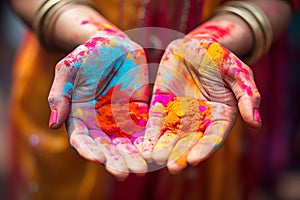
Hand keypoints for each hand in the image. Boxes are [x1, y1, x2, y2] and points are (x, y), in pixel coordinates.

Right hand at [48, 30, 148, 179]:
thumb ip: (60, 95)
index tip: (98, 159)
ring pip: (126, 144)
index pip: (82, 139)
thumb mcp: (68, 70)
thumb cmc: (88, 54)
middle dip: (115, 161)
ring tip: (142, 168)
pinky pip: (144, 130)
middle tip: (125, 173)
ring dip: (133, 157)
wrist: (114, 45)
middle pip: (106, 148)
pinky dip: (148, 142)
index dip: (88, 150)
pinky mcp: (137, 114)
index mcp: (79, 116)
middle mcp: (99, 123)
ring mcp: (119, 120)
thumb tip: (53, 124)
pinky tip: (155, 152)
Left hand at [142, 36, 260, 172]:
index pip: (214, 136)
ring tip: (156, 159)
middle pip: (191, 140)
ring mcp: (179, 114)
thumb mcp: (237, 72)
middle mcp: (200, 119)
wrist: (194, 46)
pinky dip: (151, 133)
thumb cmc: (218, 58)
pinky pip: (156, 122)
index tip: (194, 159)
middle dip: (181, 154)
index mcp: (221, 115)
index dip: (205, 148)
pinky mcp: (163, 106)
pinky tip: (144, 145)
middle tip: (173, 167)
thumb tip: (256, 123)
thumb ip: (247, 96)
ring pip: (172, 135)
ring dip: (164, 148)